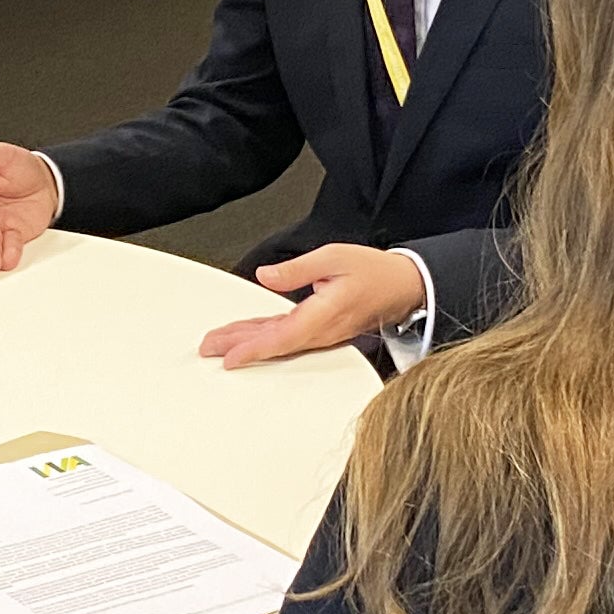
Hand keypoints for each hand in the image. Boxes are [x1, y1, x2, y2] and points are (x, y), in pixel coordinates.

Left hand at [198, 244, 424, 368]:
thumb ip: (298, 268)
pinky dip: (265, 338)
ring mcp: (322, 334)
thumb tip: (266, 276)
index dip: (253, 349)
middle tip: (210, 349)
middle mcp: (321, 331)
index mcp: (324, 315)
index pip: (282, 337)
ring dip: (249, 344)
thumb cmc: (374, 272)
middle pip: (274, 344)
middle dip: (240, 347)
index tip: (230, 357)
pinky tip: (248, 337)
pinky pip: (288, 337)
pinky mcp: (321, 330)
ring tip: (221, 345)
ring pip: (279, 342)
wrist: (403, 286)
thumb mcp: (334, 257)